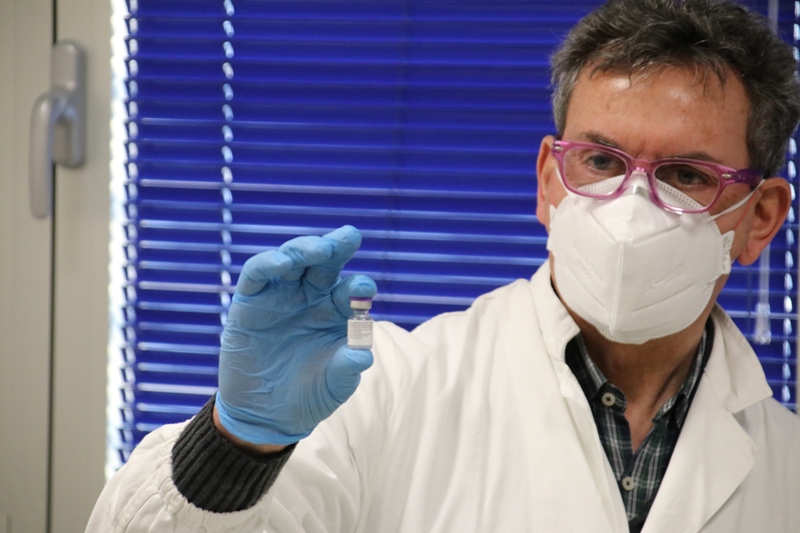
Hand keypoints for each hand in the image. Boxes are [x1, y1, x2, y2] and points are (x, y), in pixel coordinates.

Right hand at [215, 225, 376, 444]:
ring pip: (293, 259)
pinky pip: (257, 274)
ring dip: (305, 248)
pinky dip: (268, 263)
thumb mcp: (334, 386)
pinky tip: (283, 262)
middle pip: (325, 263)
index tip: (365, 287)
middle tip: (350, 236)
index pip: (351, 289)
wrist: (266, 416)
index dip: (360, 285)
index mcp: (337, 312)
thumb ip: (347, 368)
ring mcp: (280, 296)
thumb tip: (364, 355)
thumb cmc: (309, 395)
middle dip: (337, 246)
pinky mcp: (250, 301)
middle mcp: (311, 297)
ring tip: (320, 248)